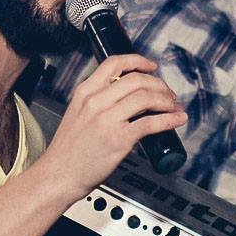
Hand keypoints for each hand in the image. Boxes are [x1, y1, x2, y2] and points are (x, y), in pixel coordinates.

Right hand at [44, 55, 185, 197]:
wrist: (59, 174)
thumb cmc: (69, 150)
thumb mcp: (77, 113)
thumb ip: (97, 101)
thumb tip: (126, 97)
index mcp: (85, 92)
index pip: (114, 64)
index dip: (138, 61)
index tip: (151, 66)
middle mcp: (96, 102)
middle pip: (136, 79)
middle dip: (158, 84)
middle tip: (167, 93)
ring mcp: (107, 119)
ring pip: (146, 97)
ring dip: (166, 100)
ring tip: (173, 107)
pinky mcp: (118, 139)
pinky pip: (150, 123)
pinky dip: (169, 119)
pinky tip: (176, 120)